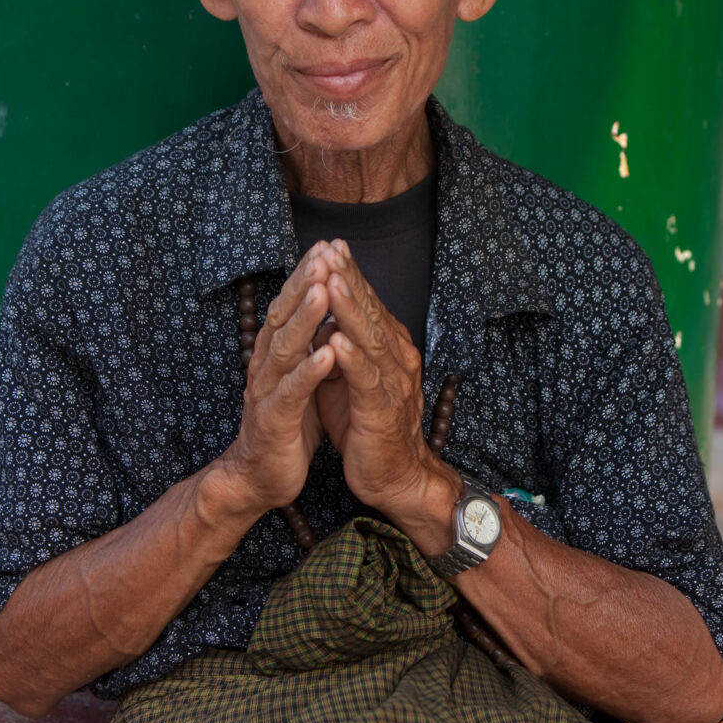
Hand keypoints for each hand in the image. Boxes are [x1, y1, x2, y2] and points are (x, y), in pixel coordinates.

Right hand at [221, 245, 335, 512]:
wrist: (259, 478)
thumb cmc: (287, 424)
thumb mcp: (302, 378)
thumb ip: (311, 345)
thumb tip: (330, 309)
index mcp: (275, 354)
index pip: (290, 306)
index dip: (306, 276)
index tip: (327, 246)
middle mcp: (266, 366)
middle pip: (284, 317)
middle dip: (304, 284)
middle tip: (323, 252)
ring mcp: (266, 392)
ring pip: (285, 348)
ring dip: (305, 318)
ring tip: (323, 290)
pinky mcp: (273, 422)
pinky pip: (292, 393)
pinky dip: (309, 372)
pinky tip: (327, 354)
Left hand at [315, 240, 443, 518]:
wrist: (397, 478)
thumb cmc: (368, 425)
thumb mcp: (351, 376)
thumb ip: (344, 342)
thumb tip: (325, 310)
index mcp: (388, 348)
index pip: (367, 303)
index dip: (348, 274)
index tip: (329, 245)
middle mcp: (396, 359)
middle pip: (370, 312)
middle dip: (348, 279)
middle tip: (330, 248)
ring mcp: (392, 385)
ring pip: (369, 340)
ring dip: (349, 310)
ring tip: (330, 282)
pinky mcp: (382, 414)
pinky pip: (367, 382)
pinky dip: (352, 361)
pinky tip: (336, 341)